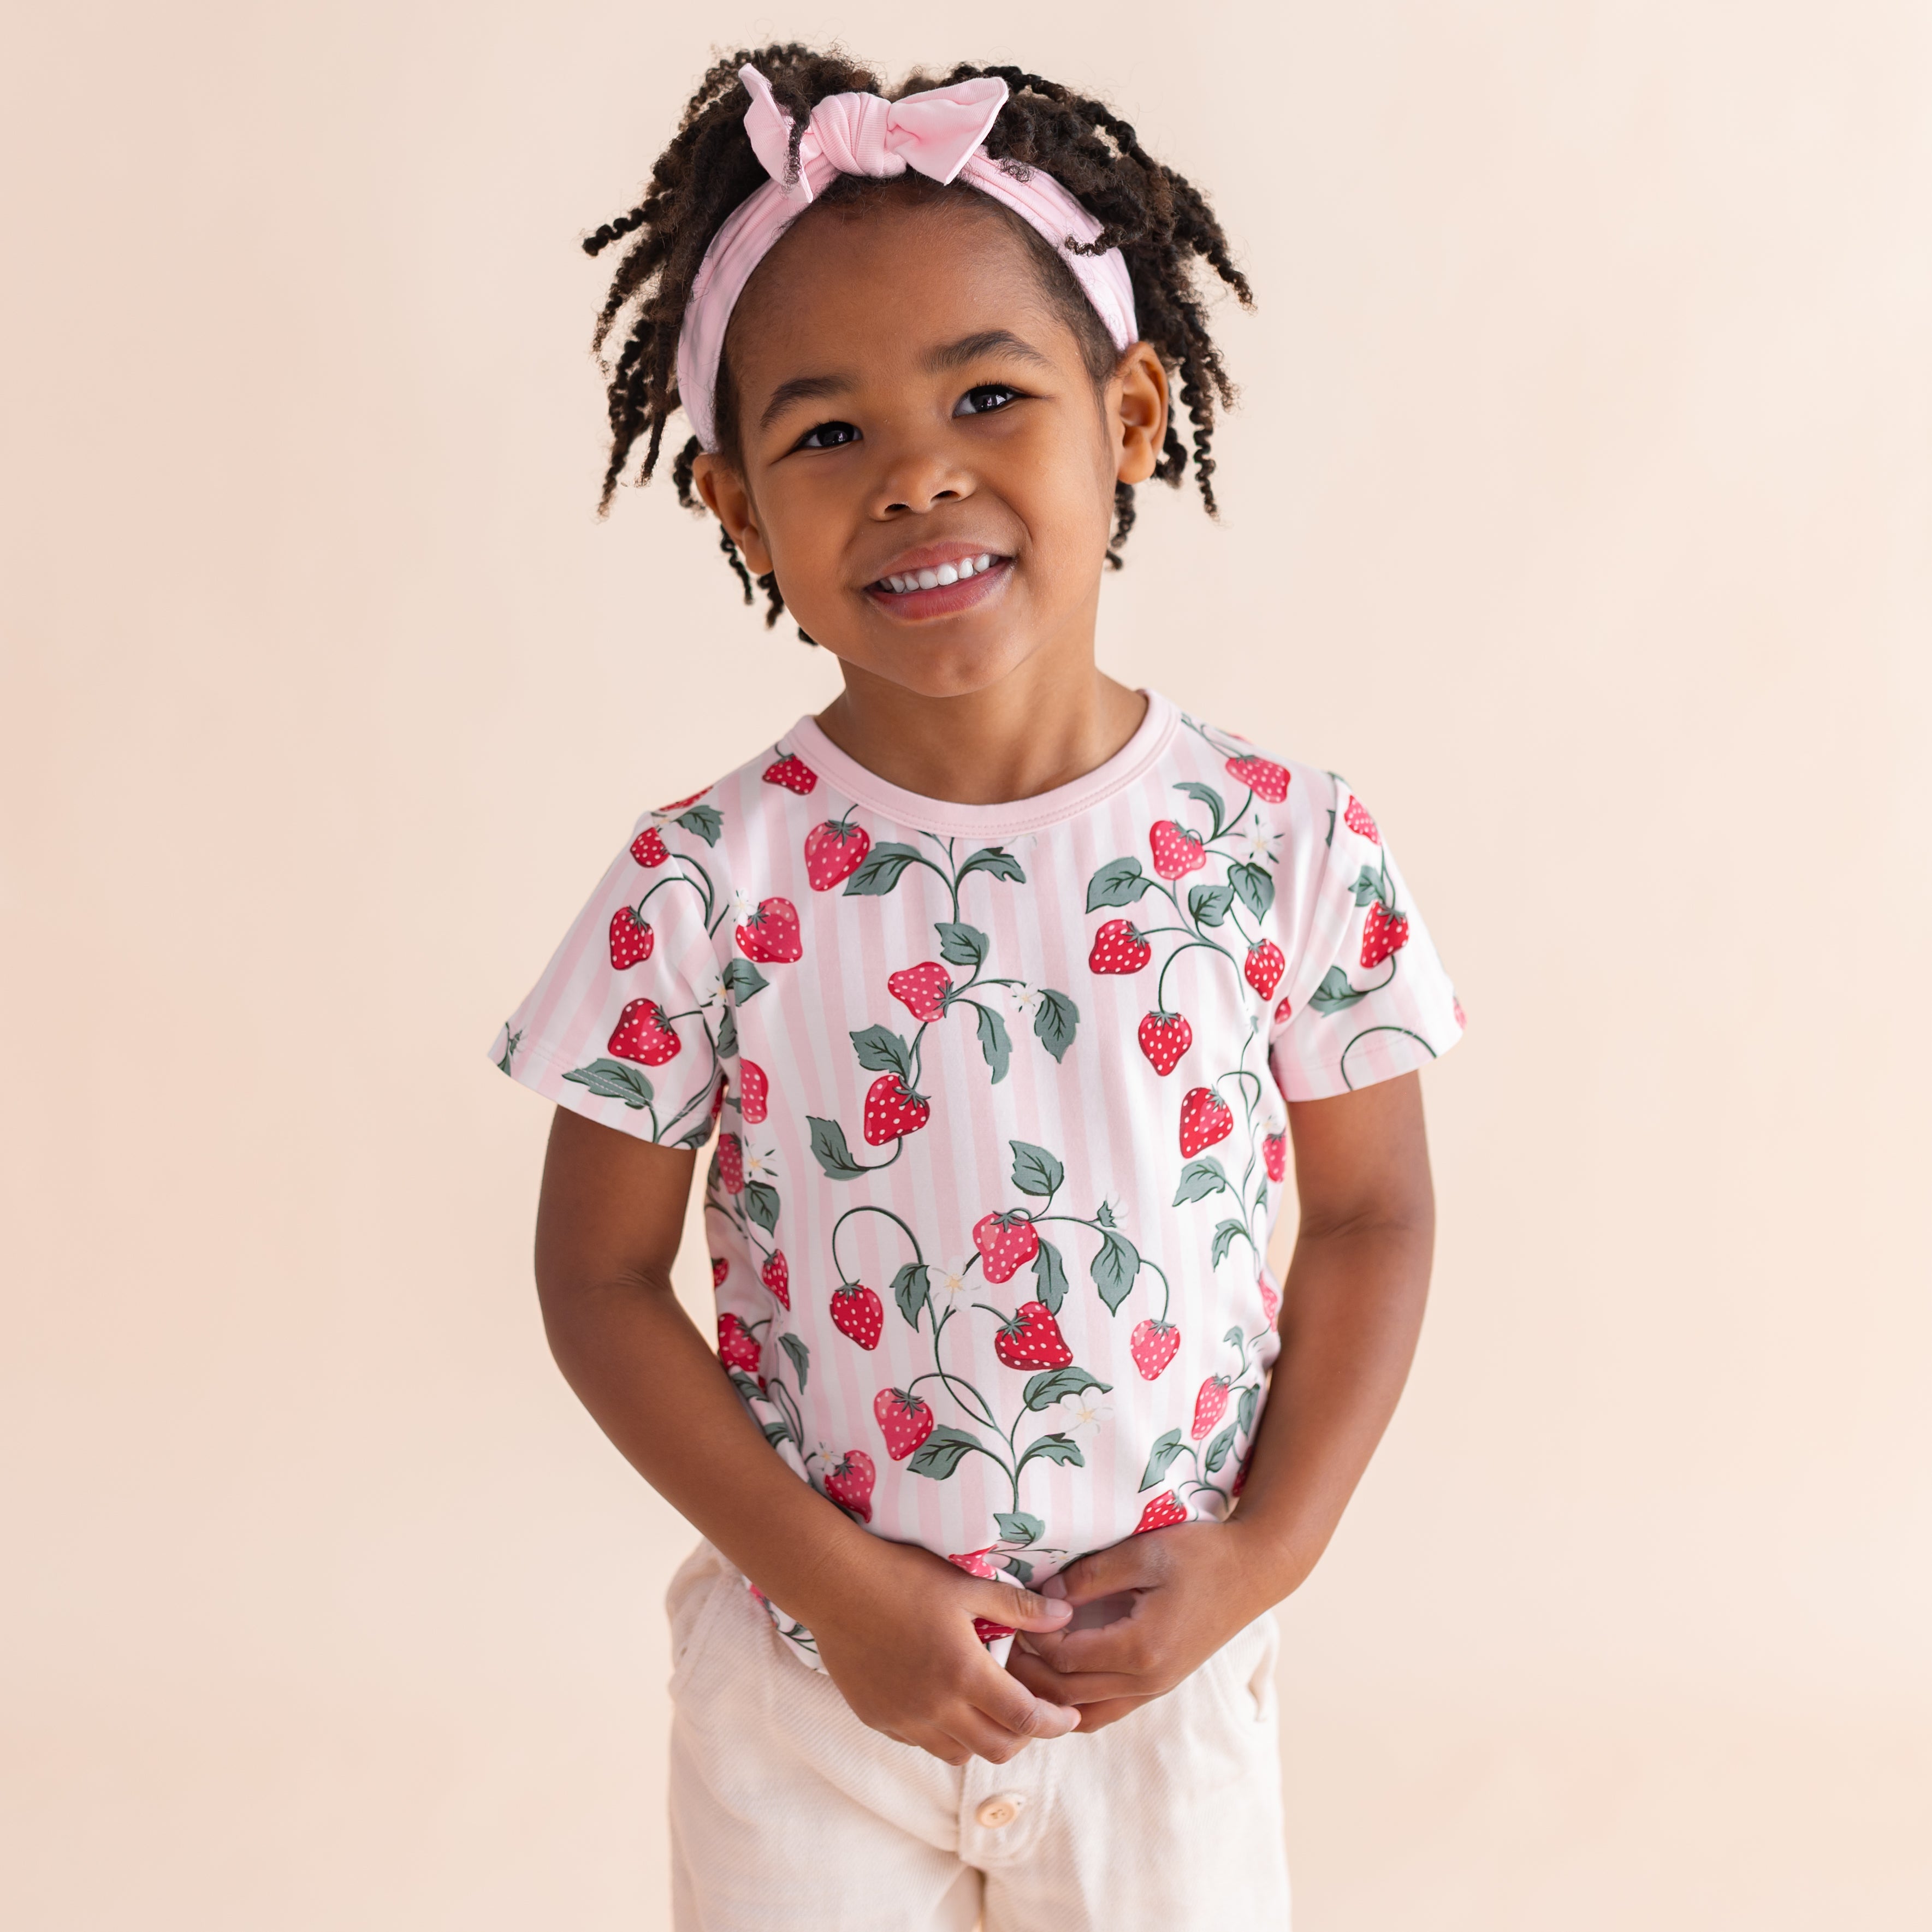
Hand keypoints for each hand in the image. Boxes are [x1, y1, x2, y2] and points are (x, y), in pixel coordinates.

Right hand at [797, 1532, 1081, 1764]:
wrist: (833, 1584)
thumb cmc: (902, 1577)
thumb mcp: (966, 1585)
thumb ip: (1019, 1607)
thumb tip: (1065, 1616)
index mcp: (963, 1673)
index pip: (1024, 1718)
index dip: (1054, 1723)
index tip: (1068, 1718)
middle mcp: (935, 1707)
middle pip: (996, 1749)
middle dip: (1023, 1738)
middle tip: (1030, 1714)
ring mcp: (903, 1718)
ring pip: (957, 1753)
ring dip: (981, 1739)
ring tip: (986, 1708)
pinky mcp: (876, 1719)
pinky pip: (920, 1742)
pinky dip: (942, 1732)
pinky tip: (942, 1701)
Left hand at [1004, 1518, 1275, 1732]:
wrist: (1253, 1571)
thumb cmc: (1201, 1554)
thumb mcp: (1144, 1551)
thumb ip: (1093, 1575)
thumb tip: (1048, 1597)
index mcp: (1142, 1647)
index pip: (1066, 1659)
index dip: (1034, 1638)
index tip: (1018, 1611)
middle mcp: (1148, 1680)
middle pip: (1068, 1695)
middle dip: (1030, 1672)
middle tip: (1006, 1639)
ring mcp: (1155, 1688)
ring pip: (1085, 1714)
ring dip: (1049, 1695)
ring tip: (1023, 1662)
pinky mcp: (1160, 1685)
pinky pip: (1107, 1711)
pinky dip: (1076, 1703)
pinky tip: (1057, 1679)